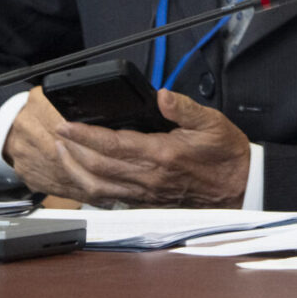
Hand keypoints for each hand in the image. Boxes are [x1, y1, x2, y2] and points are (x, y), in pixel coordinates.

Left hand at [7, 87, 250, 206]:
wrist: (239, 187)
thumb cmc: (226, 156)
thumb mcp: (212, 122)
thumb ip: (184, 108)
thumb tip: (162, 96)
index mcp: (162, 154)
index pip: (113, 144)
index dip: (84, 135)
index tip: (65, 126)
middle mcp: (149, 177)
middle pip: (98, 166)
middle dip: (72, 150)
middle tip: (57, 135)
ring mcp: (145, 193)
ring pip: (98, 186)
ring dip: (75, 170)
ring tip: (63, 154)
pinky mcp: (147, 202)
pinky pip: (110, 198)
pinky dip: (90, 188)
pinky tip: (83, 177)